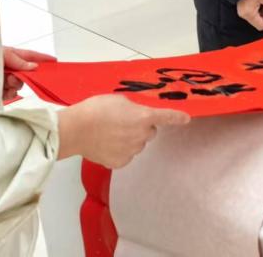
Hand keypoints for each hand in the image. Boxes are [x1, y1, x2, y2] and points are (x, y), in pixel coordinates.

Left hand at [2, 46, 55, 101]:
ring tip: (6, 80)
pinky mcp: (0, 90)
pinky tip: (4, 90)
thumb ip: (18, 61)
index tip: (54, 61)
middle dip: (25, 76)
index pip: (31, 56)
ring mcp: (5, 80)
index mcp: (12, 56)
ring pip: (19, 85)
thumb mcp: (2, 54)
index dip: (43, 58)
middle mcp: (10, 68)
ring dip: (14, 85)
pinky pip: (11, 94)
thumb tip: (34, 66)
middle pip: (27, 74)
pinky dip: (9, 94)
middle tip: (17, 75)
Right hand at [57, 95, 189, 168]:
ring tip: (110, 132)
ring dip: (129, 139)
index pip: (167, 117)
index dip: (177, 118)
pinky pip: (126, 155)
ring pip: (137, 144)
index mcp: (143, 117)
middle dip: (141, 127)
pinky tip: (107, 144)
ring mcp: (131, 151)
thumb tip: (138, 114)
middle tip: (123, 122)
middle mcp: (141, 136)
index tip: (186, 119)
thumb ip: (135, 108)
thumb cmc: (95, 110)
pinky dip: (120, 150)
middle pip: (149, 131)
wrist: (75, 130)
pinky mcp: (120, 162)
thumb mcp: (120, 100)